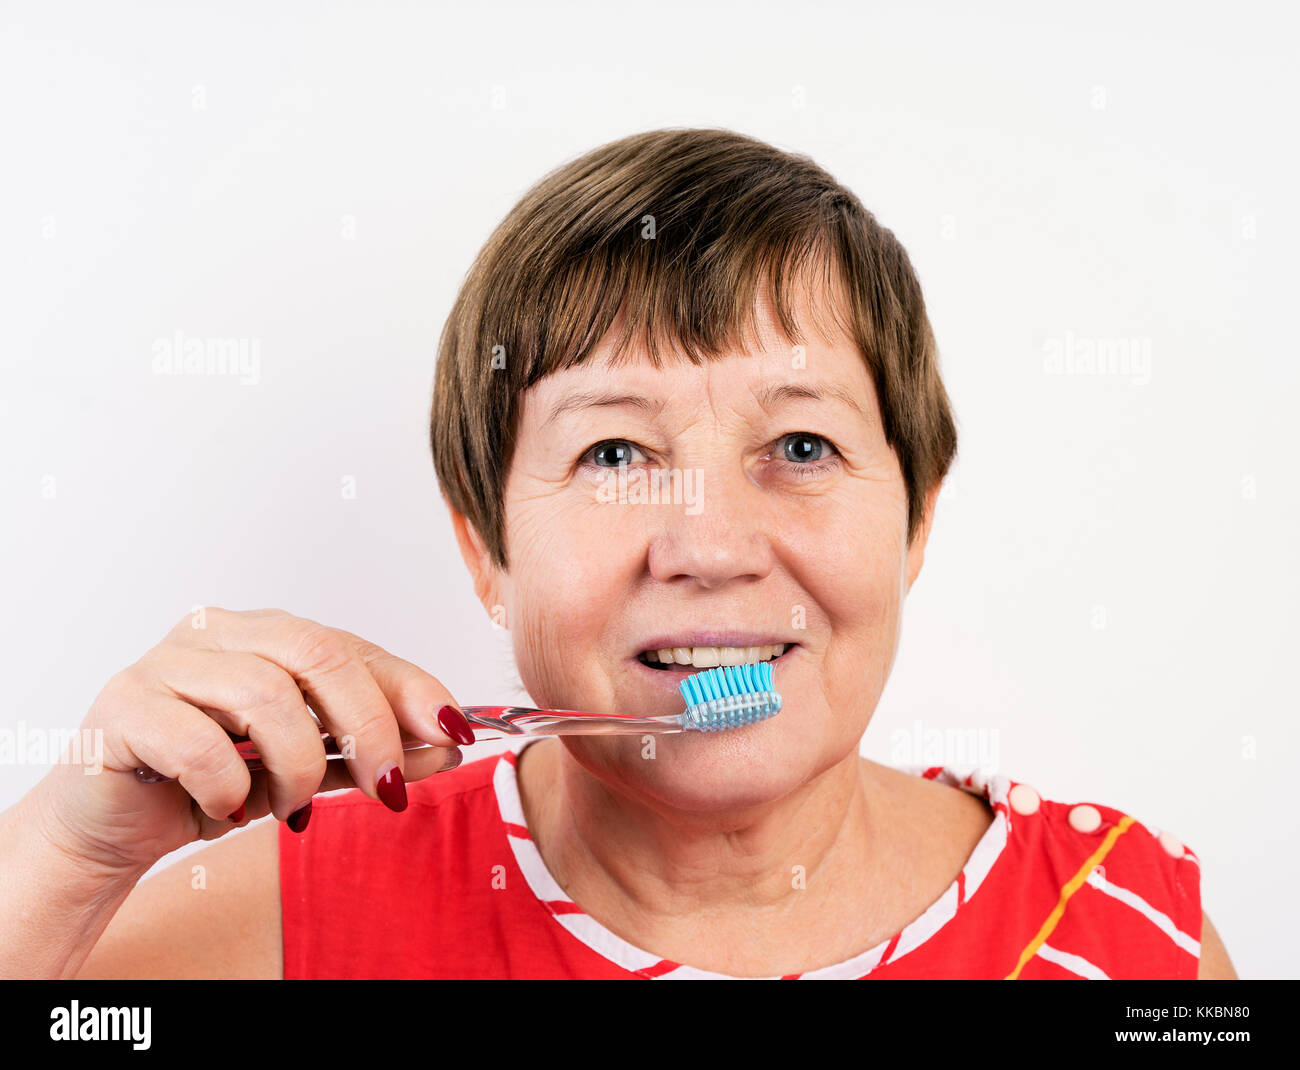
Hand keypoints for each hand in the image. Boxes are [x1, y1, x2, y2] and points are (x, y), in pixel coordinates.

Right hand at [31, 608, 472, 876]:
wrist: (110, 826)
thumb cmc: (212, 784)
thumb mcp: (309, 770)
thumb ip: (370, 754)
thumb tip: (447, 745)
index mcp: (268, 635)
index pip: (355, 648)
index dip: (411, 690)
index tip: (453, 734)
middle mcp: (221, 632)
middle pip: (318, 654)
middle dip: (368, 725)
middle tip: (384, 786)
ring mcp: (168, 661)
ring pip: (265, 694)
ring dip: (296, 765)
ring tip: (289, 806)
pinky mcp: (124, 705)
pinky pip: (199, 740)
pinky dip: (230, 784)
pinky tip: (228, 805)